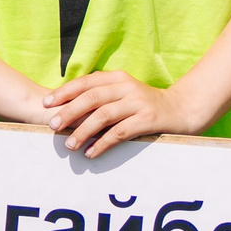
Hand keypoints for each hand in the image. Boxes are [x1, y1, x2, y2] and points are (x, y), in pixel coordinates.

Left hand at [45, 71, 211, 157]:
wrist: (183, 109)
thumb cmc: (147, 104)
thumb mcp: (125, 93)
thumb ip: (102, 96)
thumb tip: (68, 109)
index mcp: (119, 78)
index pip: (86, 82)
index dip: (65, 93)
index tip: (47, 104)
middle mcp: (128, 87)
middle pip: (92, 98)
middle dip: (69, 112)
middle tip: (53, 126)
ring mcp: (138, 103)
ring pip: (103, 115)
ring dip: (83, 131)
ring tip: (70, 144)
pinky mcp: (147, 119)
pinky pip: (120, 132)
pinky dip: (103, 143)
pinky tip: (92, 152)